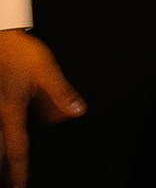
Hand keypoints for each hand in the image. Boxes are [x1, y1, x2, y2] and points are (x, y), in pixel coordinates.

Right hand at [0, 30, 83, 187]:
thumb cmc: (19, 53)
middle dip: (3, 173)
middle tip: (9, 187)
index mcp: (11, 111)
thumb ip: (61, 93)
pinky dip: (0, 139)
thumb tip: (77, 112)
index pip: (16, 148)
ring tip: (3, 175)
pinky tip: (3, 141)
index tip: (19, 187)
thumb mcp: (46, 71)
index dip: (18, 171)